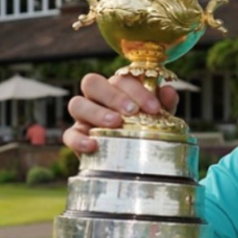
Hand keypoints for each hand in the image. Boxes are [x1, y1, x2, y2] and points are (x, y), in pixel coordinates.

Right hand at [62, 73, 179, 154]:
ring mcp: (83, 116)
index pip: (121, 79)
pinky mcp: (75, 136)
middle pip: (92, 83)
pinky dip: (79, 139)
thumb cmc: (145, 129)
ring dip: (96, 112)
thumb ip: (164, 103)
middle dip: (113, 96)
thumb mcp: (158, 117)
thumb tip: (169, 91)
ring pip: (76, 103)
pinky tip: (93, 145)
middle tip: (131, 112)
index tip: (154, 107)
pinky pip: (69, 134)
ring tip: (115, 124)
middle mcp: (97, 98)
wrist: (134, 158)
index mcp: (118, 88)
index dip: (137, 90)